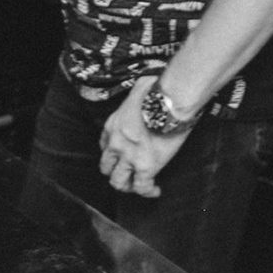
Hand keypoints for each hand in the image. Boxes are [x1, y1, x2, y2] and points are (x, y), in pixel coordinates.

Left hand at [98, 76, 189, 197]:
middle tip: (128, 173)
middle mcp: (116, 144)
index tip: (121, 154)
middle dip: (116, 171)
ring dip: (128, 185)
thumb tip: (151, 81)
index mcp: (113, 125)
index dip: (112, 152)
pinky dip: (147, 191)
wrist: (168, 103)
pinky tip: (154, 191)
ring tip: (139, 185)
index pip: (104, 145)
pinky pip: (142, 187)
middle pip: (107, 167)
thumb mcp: (140, 86)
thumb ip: (140, 89)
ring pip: (119, 182)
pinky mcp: (146, 167)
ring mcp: (129, 158)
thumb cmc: (158, 91)